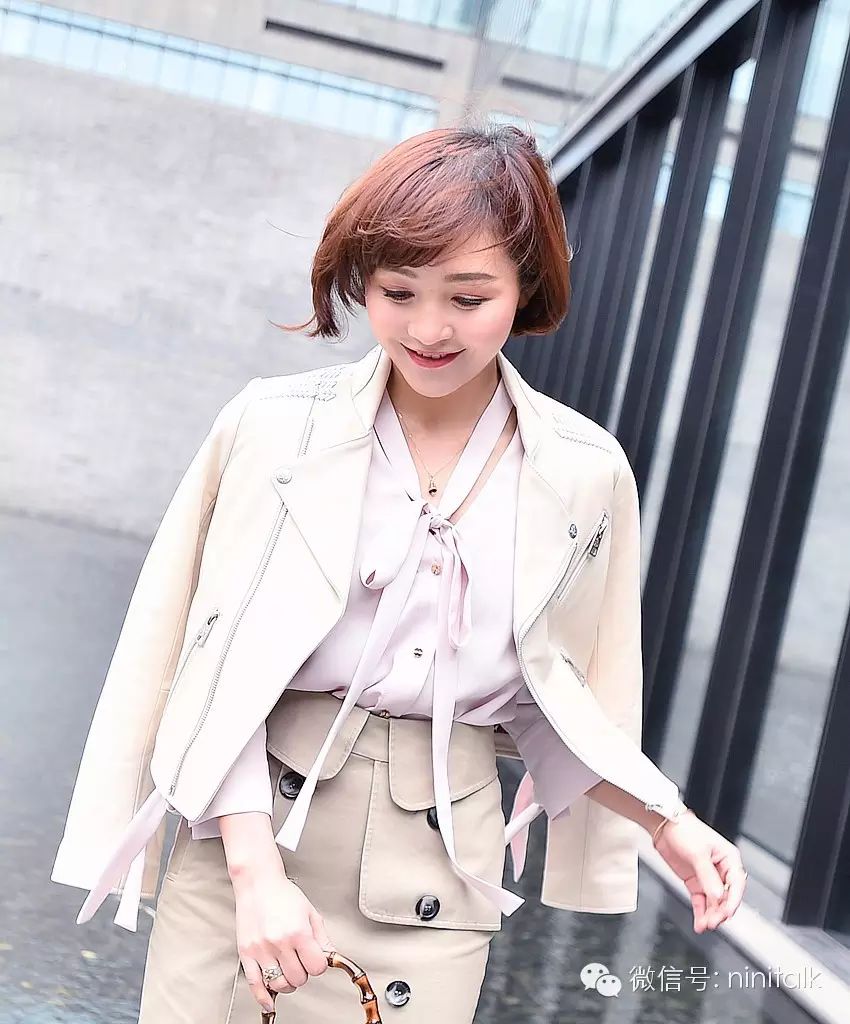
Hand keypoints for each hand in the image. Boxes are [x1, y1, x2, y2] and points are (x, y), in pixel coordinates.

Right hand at [230, 860, 332, 1013]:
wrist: (258, 883)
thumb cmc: (283, 894)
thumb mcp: (310, 912)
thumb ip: (322, 937)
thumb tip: (330, 958)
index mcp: (299, 932)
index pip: (316, 968)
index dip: (318, 965)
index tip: (314, 959)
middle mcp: (280, 943)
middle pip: (298, 978)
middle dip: (303, 972)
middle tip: (300, 961)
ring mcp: (261, 950)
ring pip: (279, 984)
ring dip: (287, 982)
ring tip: (287, 970)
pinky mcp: (246, 953)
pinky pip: (254, 984)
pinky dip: (263, 997)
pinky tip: (269, 1001)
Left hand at [652, 810, 747, 933]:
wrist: (663, 826)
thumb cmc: (684, 830)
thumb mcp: (697, 853)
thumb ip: (707, 876)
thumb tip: (717, 896)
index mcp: (729, 858)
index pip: (737, 883)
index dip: (733, 900)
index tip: (727, 912)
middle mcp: (721, 869)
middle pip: (726, 896)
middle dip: (720, 910)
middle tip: (712, 922)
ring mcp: (708, 877)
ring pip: (714, 901)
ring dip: (710, 914)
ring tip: (704, 925)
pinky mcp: (695, 882)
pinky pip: (701, 901)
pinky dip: (700, 912)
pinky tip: (699, 923)